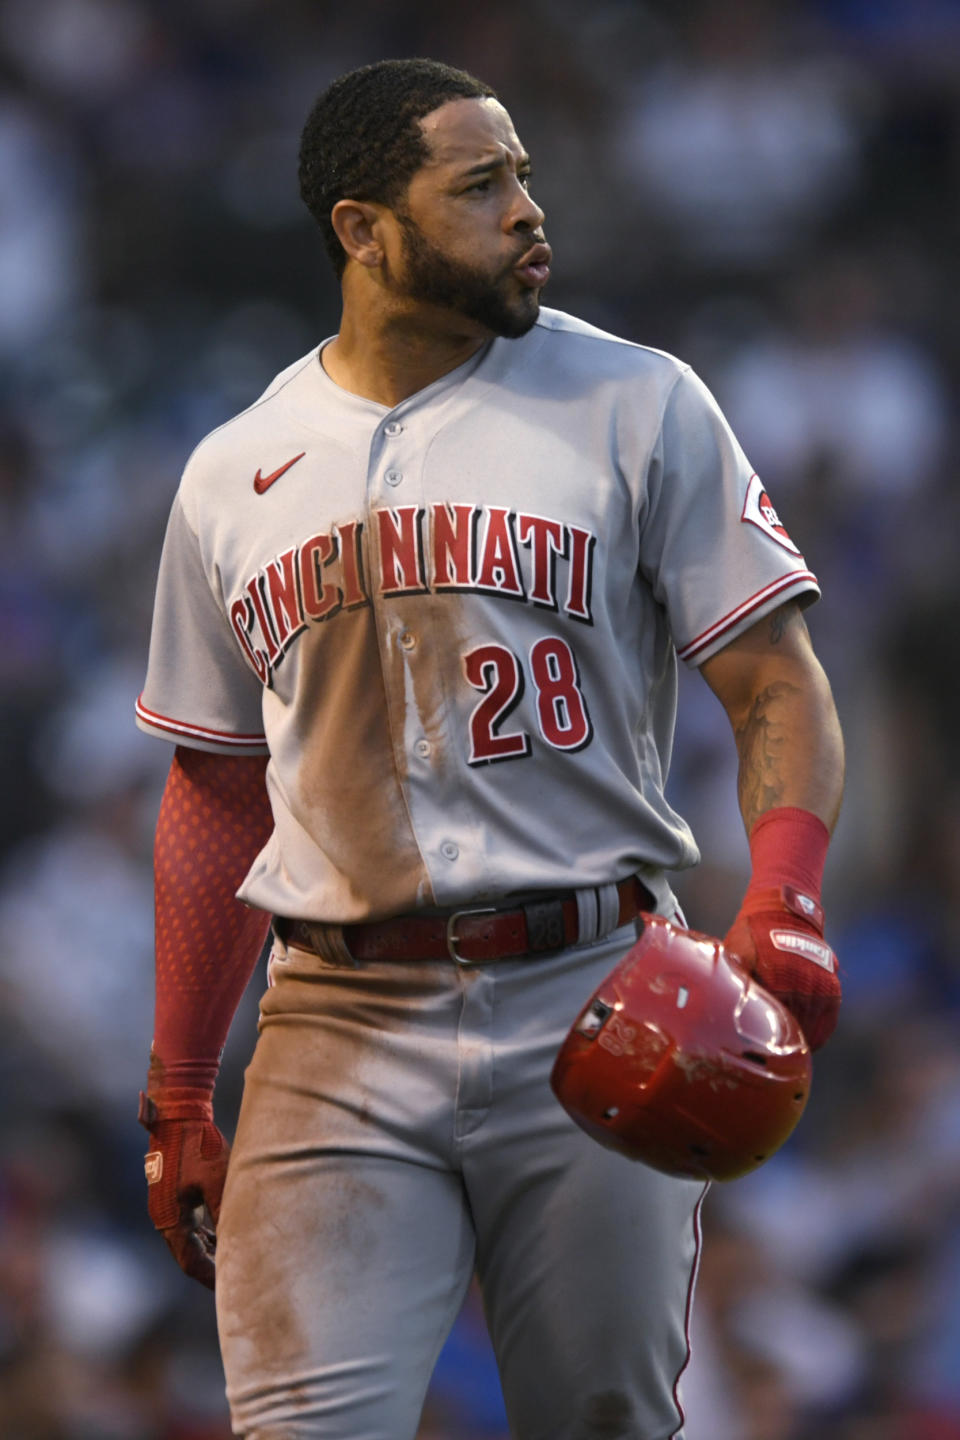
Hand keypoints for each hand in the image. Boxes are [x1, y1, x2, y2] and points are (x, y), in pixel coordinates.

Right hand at [138, 1092, 229, 1288]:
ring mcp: (167, 1208)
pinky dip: (207, 1235)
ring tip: (237, 1260)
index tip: (234, 1285)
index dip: (213, 1277)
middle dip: (212, 1268)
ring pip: (190, 1242)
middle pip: (189, 1256)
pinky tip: (225, 1236)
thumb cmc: (198, 1146)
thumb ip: (226, 1212)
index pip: (191, 1263)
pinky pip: (190, 1226)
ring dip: (211, 1251)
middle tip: (239, 1277)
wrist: (179, 1116)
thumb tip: (241, 1242)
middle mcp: (165, 1218)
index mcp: (170, 1220)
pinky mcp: (173, 1197)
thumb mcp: (217, 1180)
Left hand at [725, 885, 840, 1050]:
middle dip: (777, 1047)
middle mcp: (801, 986)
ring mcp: (819, 988)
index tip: (750, 1058)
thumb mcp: (734, 953)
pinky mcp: (832, 989)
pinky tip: (805, 1045)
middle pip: (791, 1031)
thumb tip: (710, 1006)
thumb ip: (730, 981)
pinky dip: (817, 1036)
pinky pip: (827, 1023)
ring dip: (798, 1044)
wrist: (784, 911)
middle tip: (764, 1064)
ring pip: (811, 1031)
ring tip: (783, 1058)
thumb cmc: (752, 934)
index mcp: (776, 980)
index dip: (758, 1043)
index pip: (768, 1023)